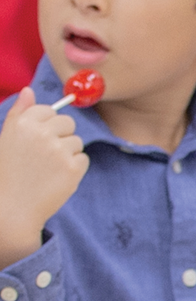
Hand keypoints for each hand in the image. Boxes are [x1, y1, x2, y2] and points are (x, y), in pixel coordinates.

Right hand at [0, 88, 86, 265]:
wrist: (10, 210)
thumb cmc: (7, 174)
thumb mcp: (6, 140)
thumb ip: (19, 113)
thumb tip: (29, 90)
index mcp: (22, 124)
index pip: (49, 110)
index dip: (44, 126)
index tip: (36, 141)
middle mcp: (41, 133)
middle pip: (68, 123)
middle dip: (59, 137)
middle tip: (41, 158)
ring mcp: (59, 150)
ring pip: (76, 141)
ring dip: (66, 154)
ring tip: (46, 170)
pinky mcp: (74, 167)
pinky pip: (83, 158)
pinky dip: (74, 169)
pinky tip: (55, 179)